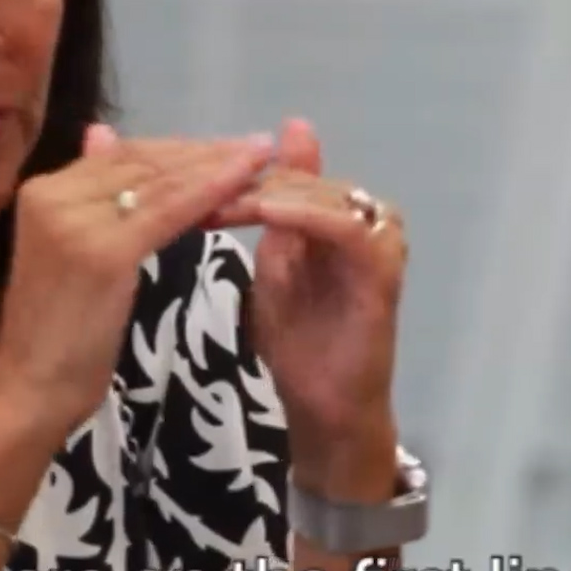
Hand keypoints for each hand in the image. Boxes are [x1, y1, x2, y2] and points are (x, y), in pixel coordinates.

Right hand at [0, 126, 274, 437]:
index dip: (177, 149)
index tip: (224, 147)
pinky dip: (211, 193)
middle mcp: (53, 194)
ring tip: (262, 157)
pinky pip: (169, 213)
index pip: (122, 155)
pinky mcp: (105, 252)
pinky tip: (245, 183)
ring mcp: (76, 221)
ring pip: (161, 183)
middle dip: (203, 152)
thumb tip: (102, 132)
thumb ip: (91, 195)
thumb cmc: (57, 334)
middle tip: (256, 147)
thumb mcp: (73, 250)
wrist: (31, 389)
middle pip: (144, 162)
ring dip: (216, 166)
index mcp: (42, 190)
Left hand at [218, 117, 407, 494]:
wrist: (326, 407)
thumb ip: (264, 214)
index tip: (186, 173)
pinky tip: (266, 211)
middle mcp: (367, 217)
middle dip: (249, 178)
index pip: (288, 172)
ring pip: (325, 193)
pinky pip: (347, 228)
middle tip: (198, 181)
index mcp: (338, 215)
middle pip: (305, 178)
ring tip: (223, 195)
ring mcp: (380, 240)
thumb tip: (235, 162)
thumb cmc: (297, 344)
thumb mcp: (271, 267)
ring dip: (273, 192)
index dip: (237, 169)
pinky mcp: (384, 269)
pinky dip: (306, 215)